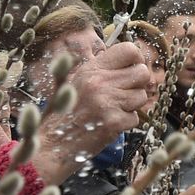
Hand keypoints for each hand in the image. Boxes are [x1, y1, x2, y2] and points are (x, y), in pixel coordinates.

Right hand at [33, 40, 150, 184]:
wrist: (53, 144)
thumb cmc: (65, 113)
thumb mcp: (76, 82)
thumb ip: (99, 70)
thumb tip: (129, 60)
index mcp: (92, 69)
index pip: (129, 49)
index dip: (137, 59)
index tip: (133, 69)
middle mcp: (100, 82)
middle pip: (142, 73)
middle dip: (138, 85)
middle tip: (125, 93)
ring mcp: (107, 102)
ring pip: (141, 96)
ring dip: (132, 105)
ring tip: (113, 110)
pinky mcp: (113, 122)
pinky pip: (136, 118)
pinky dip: (126, 123)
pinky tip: (111, 123)